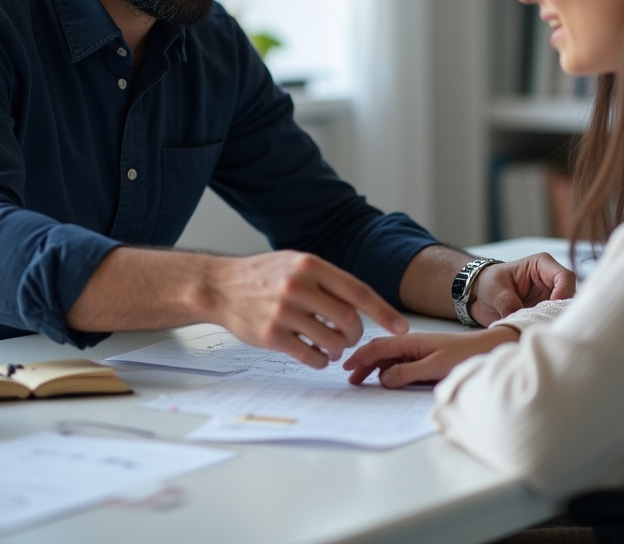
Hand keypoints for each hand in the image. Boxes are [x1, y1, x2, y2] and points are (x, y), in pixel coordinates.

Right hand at [206, 251, 408, 368]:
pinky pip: (311, 356)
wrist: (220, 286)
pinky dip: (320, 360)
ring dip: (339, 349)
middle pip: (349, 320)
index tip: (402, 328)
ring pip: (333, 341)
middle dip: (356, 334)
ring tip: (331, 346)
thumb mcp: (296, 263)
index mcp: (310, 265)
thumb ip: (327, 279)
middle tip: (349, 337)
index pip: (358, 291)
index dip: (384, 312)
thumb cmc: (263, 275)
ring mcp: (284, 312)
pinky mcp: (271, 336)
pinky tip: (316, 354)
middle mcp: (299, 287)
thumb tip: (362, 303)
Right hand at [344, 326, 519, 387]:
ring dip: (375, 369)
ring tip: (363, 381)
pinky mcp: (426, 361)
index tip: (346, 367)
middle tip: (351, 380)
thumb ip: (406, 372)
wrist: (489, 350)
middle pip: (381, 353)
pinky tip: (386, 381)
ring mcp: (419, 352)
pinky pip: (402, 366)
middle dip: (364, 364)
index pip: (378, 346)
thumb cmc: (464, 354)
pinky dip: (389, 372)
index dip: (360, 356)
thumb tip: (383, 378)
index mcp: (411, 340)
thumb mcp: (434, 367)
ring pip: (390, 359)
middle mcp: (412, 344)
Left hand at [470, 252, 575, 326]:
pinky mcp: (546, 315)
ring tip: (541, 330)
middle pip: (570, 298)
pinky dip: (548, 330)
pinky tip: (538, 334)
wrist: (479, 296)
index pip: (565, 277)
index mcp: (542, 265)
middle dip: (561, 313)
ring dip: (554, 323)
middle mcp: (551, 282)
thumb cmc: (488, 283)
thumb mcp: (494, 290)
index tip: (550, 310)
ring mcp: (550, 300)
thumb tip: (519, 320)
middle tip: (548, 325)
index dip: (563, 294)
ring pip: (565, 314)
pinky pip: (554, 323)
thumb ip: (507, 303)